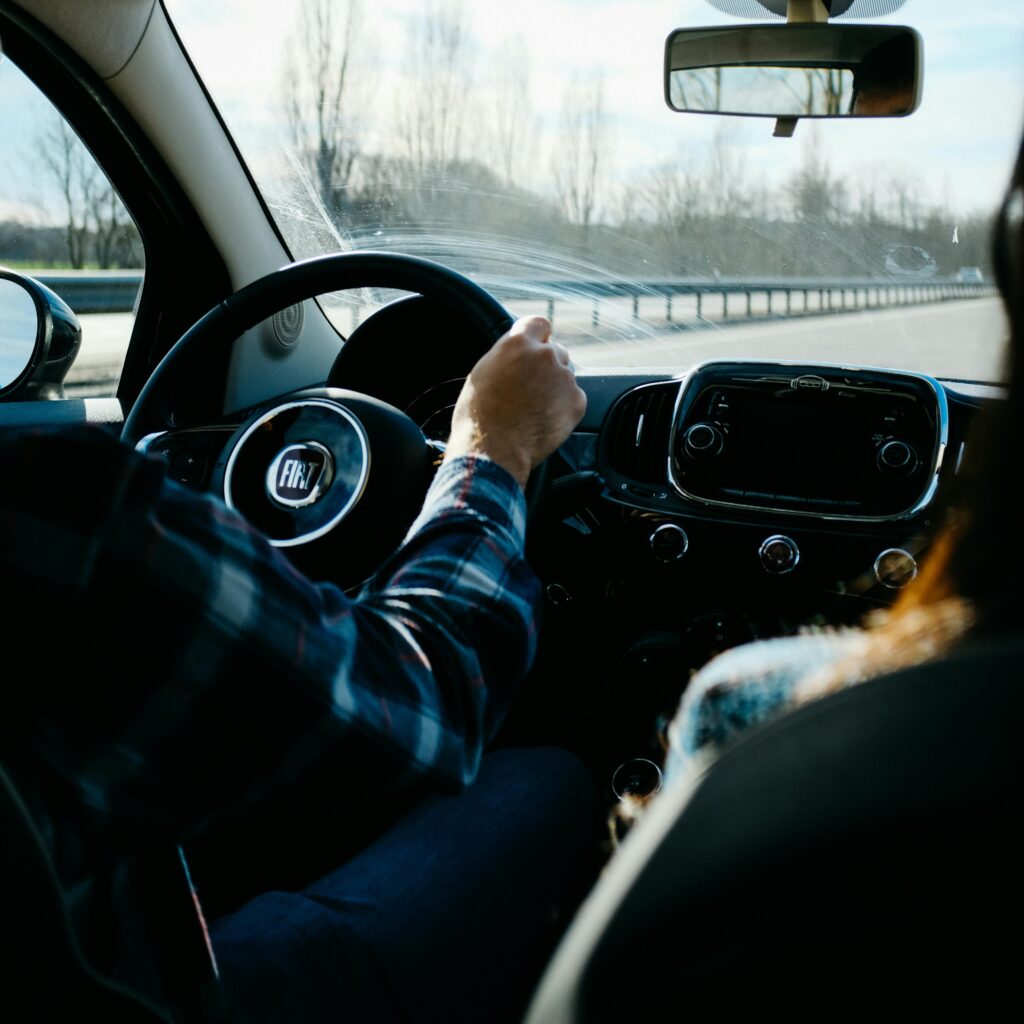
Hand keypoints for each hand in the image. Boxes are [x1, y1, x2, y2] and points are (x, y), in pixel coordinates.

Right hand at [444, 316, 586, 488]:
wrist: (492, 450)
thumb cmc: (479, 416)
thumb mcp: (482, 372)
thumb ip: (506, 354)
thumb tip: (517, 351)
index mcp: (518, 343)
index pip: (540, 324)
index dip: (538, 337)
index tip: (536, 347)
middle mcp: (545, 355)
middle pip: (555, 352)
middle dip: (546, 367)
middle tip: (529, 389)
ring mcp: (564, 379)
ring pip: (565, 376)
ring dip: (555, 387)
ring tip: (533, 409)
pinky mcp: (576, 402)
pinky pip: (574, 398)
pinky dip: (564, 407)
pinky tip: (544, 419)